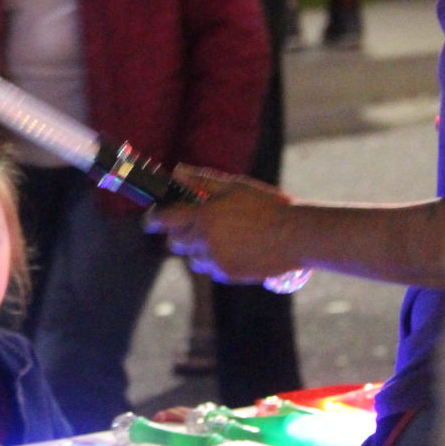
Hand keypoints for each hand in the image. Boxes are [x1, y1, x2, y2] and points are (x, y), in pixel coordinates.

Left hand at [148, 170, 293, 284]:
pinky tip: (234, 249)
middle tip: (193, 224)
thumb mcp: (234, 186)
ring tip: (220, 237)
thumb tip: (177, 171)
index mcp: (204, 216)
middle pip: (176, 242)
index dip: (154, 220)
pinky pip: (211, 269)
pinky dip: (215, 260)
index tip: (150, 220)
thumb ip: (202, 179)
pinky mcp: (228, 274)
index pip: (166, 220)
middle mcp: (205, 241)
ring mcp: (216, 261)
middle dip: (179, 233)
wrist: (295, 235)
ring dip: (198, 249)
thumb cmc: (266, 205)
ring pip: (193, 258)